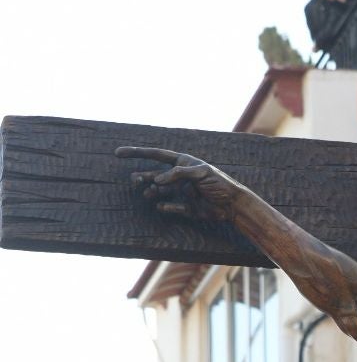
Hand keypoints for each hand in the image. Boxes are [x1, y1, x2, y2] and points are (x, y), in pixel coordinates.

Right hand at [119, 147, 241, 223]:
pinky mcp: (186, 208)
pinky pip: (171, 207)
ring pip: (160, 191)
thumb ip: (179, 174)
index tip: (118, 153)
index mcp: (182, 163)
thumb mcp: (200, 173)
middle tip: (134, 180)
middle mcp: (180, 177)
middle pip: (154, 175)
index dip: (137, 153)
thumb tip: (158, 179)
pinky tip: (162, 206)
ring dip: (152, 192)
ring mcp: (181, 192)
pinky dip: (166, 206)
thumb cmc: (219, 183)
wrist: (232, 205)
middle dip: (143, 177)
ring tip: (148, 193)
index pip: (156, 155)